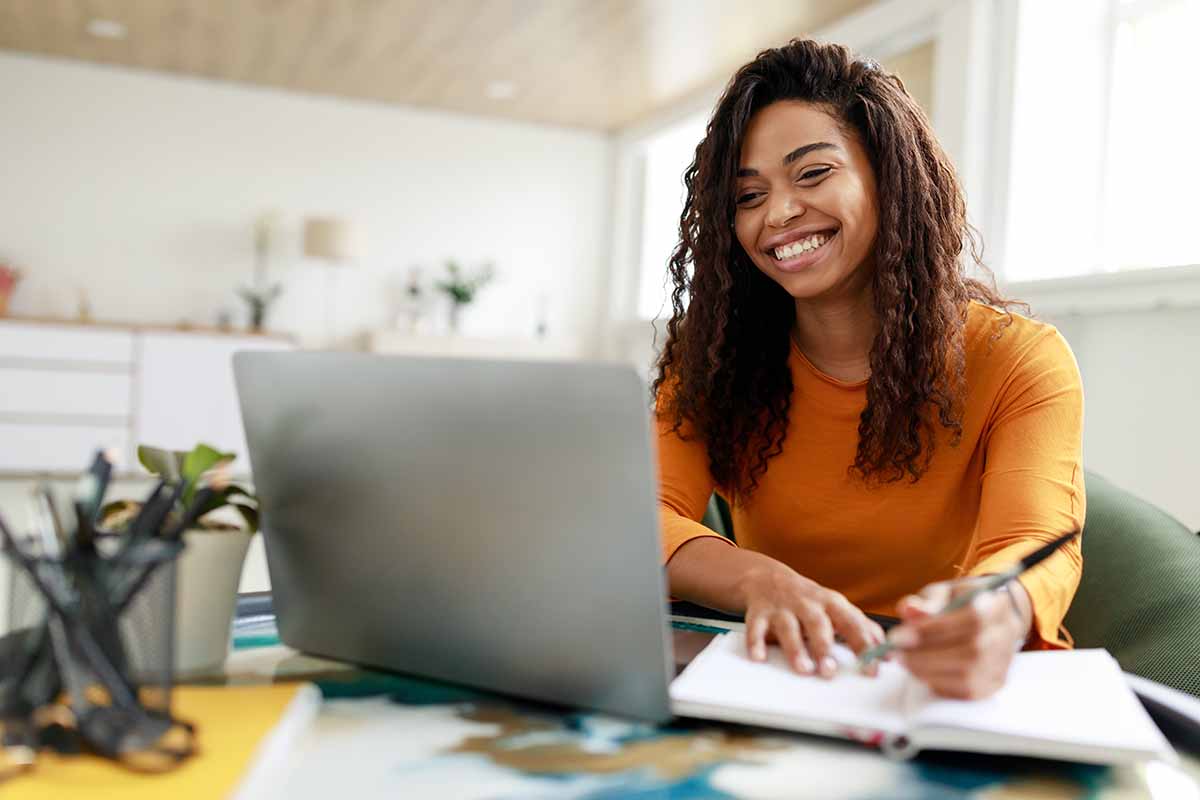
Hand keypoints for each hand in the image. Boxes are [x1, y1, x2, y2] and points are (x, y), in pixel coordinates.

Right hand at [737, 561, 885, 678]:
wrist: (767, 578)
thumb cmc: (809, 600)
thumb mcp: (836, 607)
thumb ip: (860, 627)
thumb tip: (887, 651)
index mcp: (831, 603)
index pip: (852, 624)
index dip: (863, 646)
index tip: (871, 668)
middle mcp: (807, 604)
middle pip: (818, 624)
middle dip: (824, 647)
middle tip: (830, 671)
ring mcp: (782, 608)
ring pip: (789, 627)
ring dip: (796, 649)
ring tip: (803, 669)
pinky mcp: (759, 613)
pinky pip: (756, 628)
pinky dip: (756, 642)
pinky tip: (759, 657)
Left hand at [890, 578, 1031, 698]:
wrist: (990, 619)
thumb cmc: (961, 603)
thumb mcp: (945, 592)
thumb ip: (928, 601)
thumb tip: (910, 610)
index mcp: (996, 604)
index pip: (971, 619)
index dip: (933, 629)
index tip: (899, 635)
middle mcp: (1006, 635)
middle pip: (971, 650)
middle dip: (926, 654)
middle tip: (895, 652)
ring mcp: (1003, 662)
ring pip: (968, 675)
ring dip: (928, 670)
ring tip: (904, 661)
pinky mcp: (995, 683)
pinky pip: (967, 691)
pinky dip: (939, 684)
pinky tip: (921, 672)